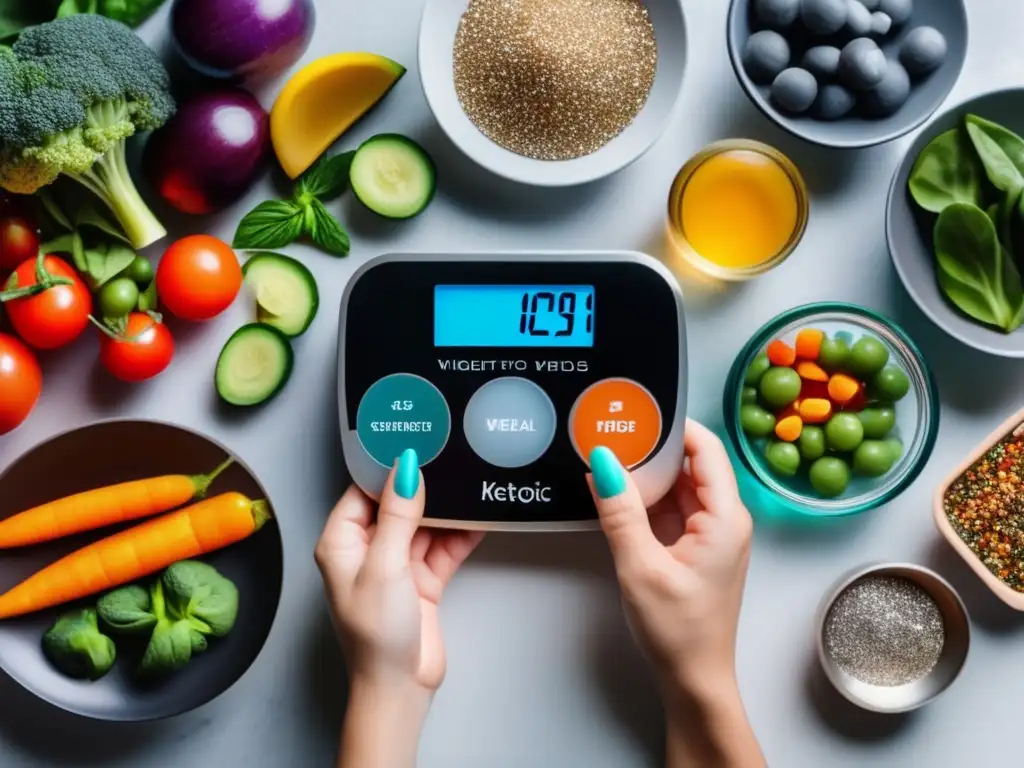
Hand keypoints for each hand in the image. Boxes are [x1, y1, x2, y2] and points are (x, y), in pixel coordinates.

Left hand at [315, 448, 483, 767]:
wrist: (399, 688)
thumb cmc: (374, 636)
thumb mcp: (385, 566)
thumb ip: (398, 515)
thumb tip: (405, 469)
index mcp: (342, 542)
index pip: (363, 491)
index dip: (387, 467)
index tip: (414, 442)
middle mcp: (368, 549)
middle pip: (397, 503)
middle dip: (423, 485)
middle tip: (448, 456)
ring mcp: (397, 564)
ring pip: (424, 524)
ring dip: (446, 510)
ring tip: (469, 483)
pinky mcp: (422, 580)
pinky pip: (443, 547)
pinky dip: (460, 534)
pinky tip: (479, 518)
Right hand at [589, 420, 763, 767]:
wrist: (694, 680)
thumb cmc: (679, 631)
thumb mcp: (641, 566)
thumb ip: (620, 511)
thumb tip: (602, 461)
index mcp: (726, 518)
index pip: (706, 450)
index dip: (675, 426)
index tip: (639, 411)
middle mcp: (724, 520)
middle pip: (692, 465)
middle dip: (655, 447)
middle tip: (615, 429)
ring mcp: (710, 535)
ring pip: (679, 487)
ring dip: (648, 474)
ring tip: (610, 455)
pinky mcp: (695, 549)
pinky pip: (672, 510)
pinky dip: (647, 500)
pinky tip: (619, 494)